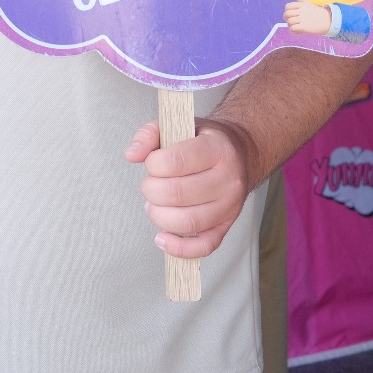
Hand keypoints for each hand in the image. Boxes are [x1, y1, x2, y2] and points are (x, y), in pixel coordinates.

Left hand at [123, 118, 251, 258]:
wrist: (240, 153)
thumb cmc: (203, 140)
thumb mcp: (178, 125)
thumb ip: (150, 134)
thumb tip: (132, 154)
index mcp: (216, 149)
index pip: (176, 161)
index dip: (153, 164)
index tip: (151, 163)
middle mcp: (228, 179)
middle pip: (178, 193)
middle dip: (151, 191)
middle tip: (150, 185)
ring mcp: (230, 206)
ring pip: (189, 222)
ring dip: (160, 216)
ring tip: (155, 205)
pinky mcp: (226, 226)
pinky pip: (204, 246)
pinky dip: (179, 248)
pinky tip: (162, 238)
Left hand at [282, 0, 330, 35]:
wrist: (328, 21)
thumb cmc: (317, 13)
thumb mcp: (308, 4)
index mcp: (302, 5)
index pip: (288, 6)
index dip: (287, 11)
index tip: (292, 15)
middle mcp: (302, 11)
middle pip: (286, 14)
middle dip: (287, 19)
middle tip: (292, 22)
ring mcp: (303, 19)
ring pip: (289, 22)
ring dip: (290, 26)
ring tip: (296, 27)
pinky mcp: (304, 27)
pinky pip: (293, 29)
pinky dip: (294, 31)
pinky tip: (299, 32)